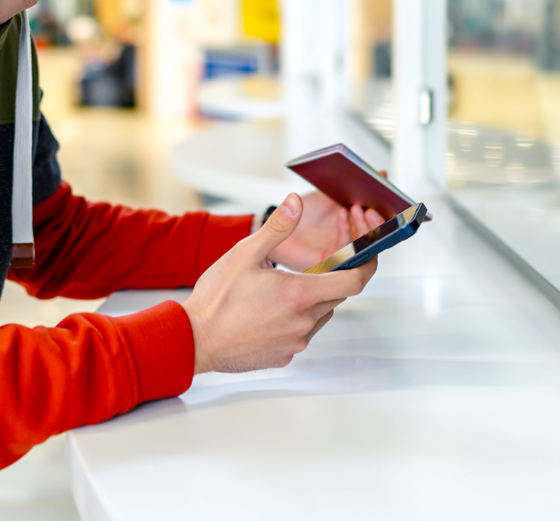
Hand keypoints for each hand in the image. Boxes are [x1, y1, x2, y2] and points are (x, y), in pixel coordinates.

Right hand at [182, 193, 377, 373]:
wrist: (193, 340)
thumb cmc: (216, 299)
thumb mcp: (245, 254)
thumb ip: (277, 227)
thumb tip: (296, 202)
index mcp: (299, 294)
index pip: (354, 280)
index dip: (366, 262)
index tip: (366, 251)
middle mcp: (304, 322)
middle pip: (337, 294)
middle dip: (333, 275)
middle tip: (316, 260)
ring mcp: (296, 342)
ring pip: (321, 314)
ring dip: (313, 296)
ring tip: (283, 284)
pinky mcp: (285, 355)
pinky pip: (303, 332)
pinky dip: (296, 316)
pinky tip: (271, 307)